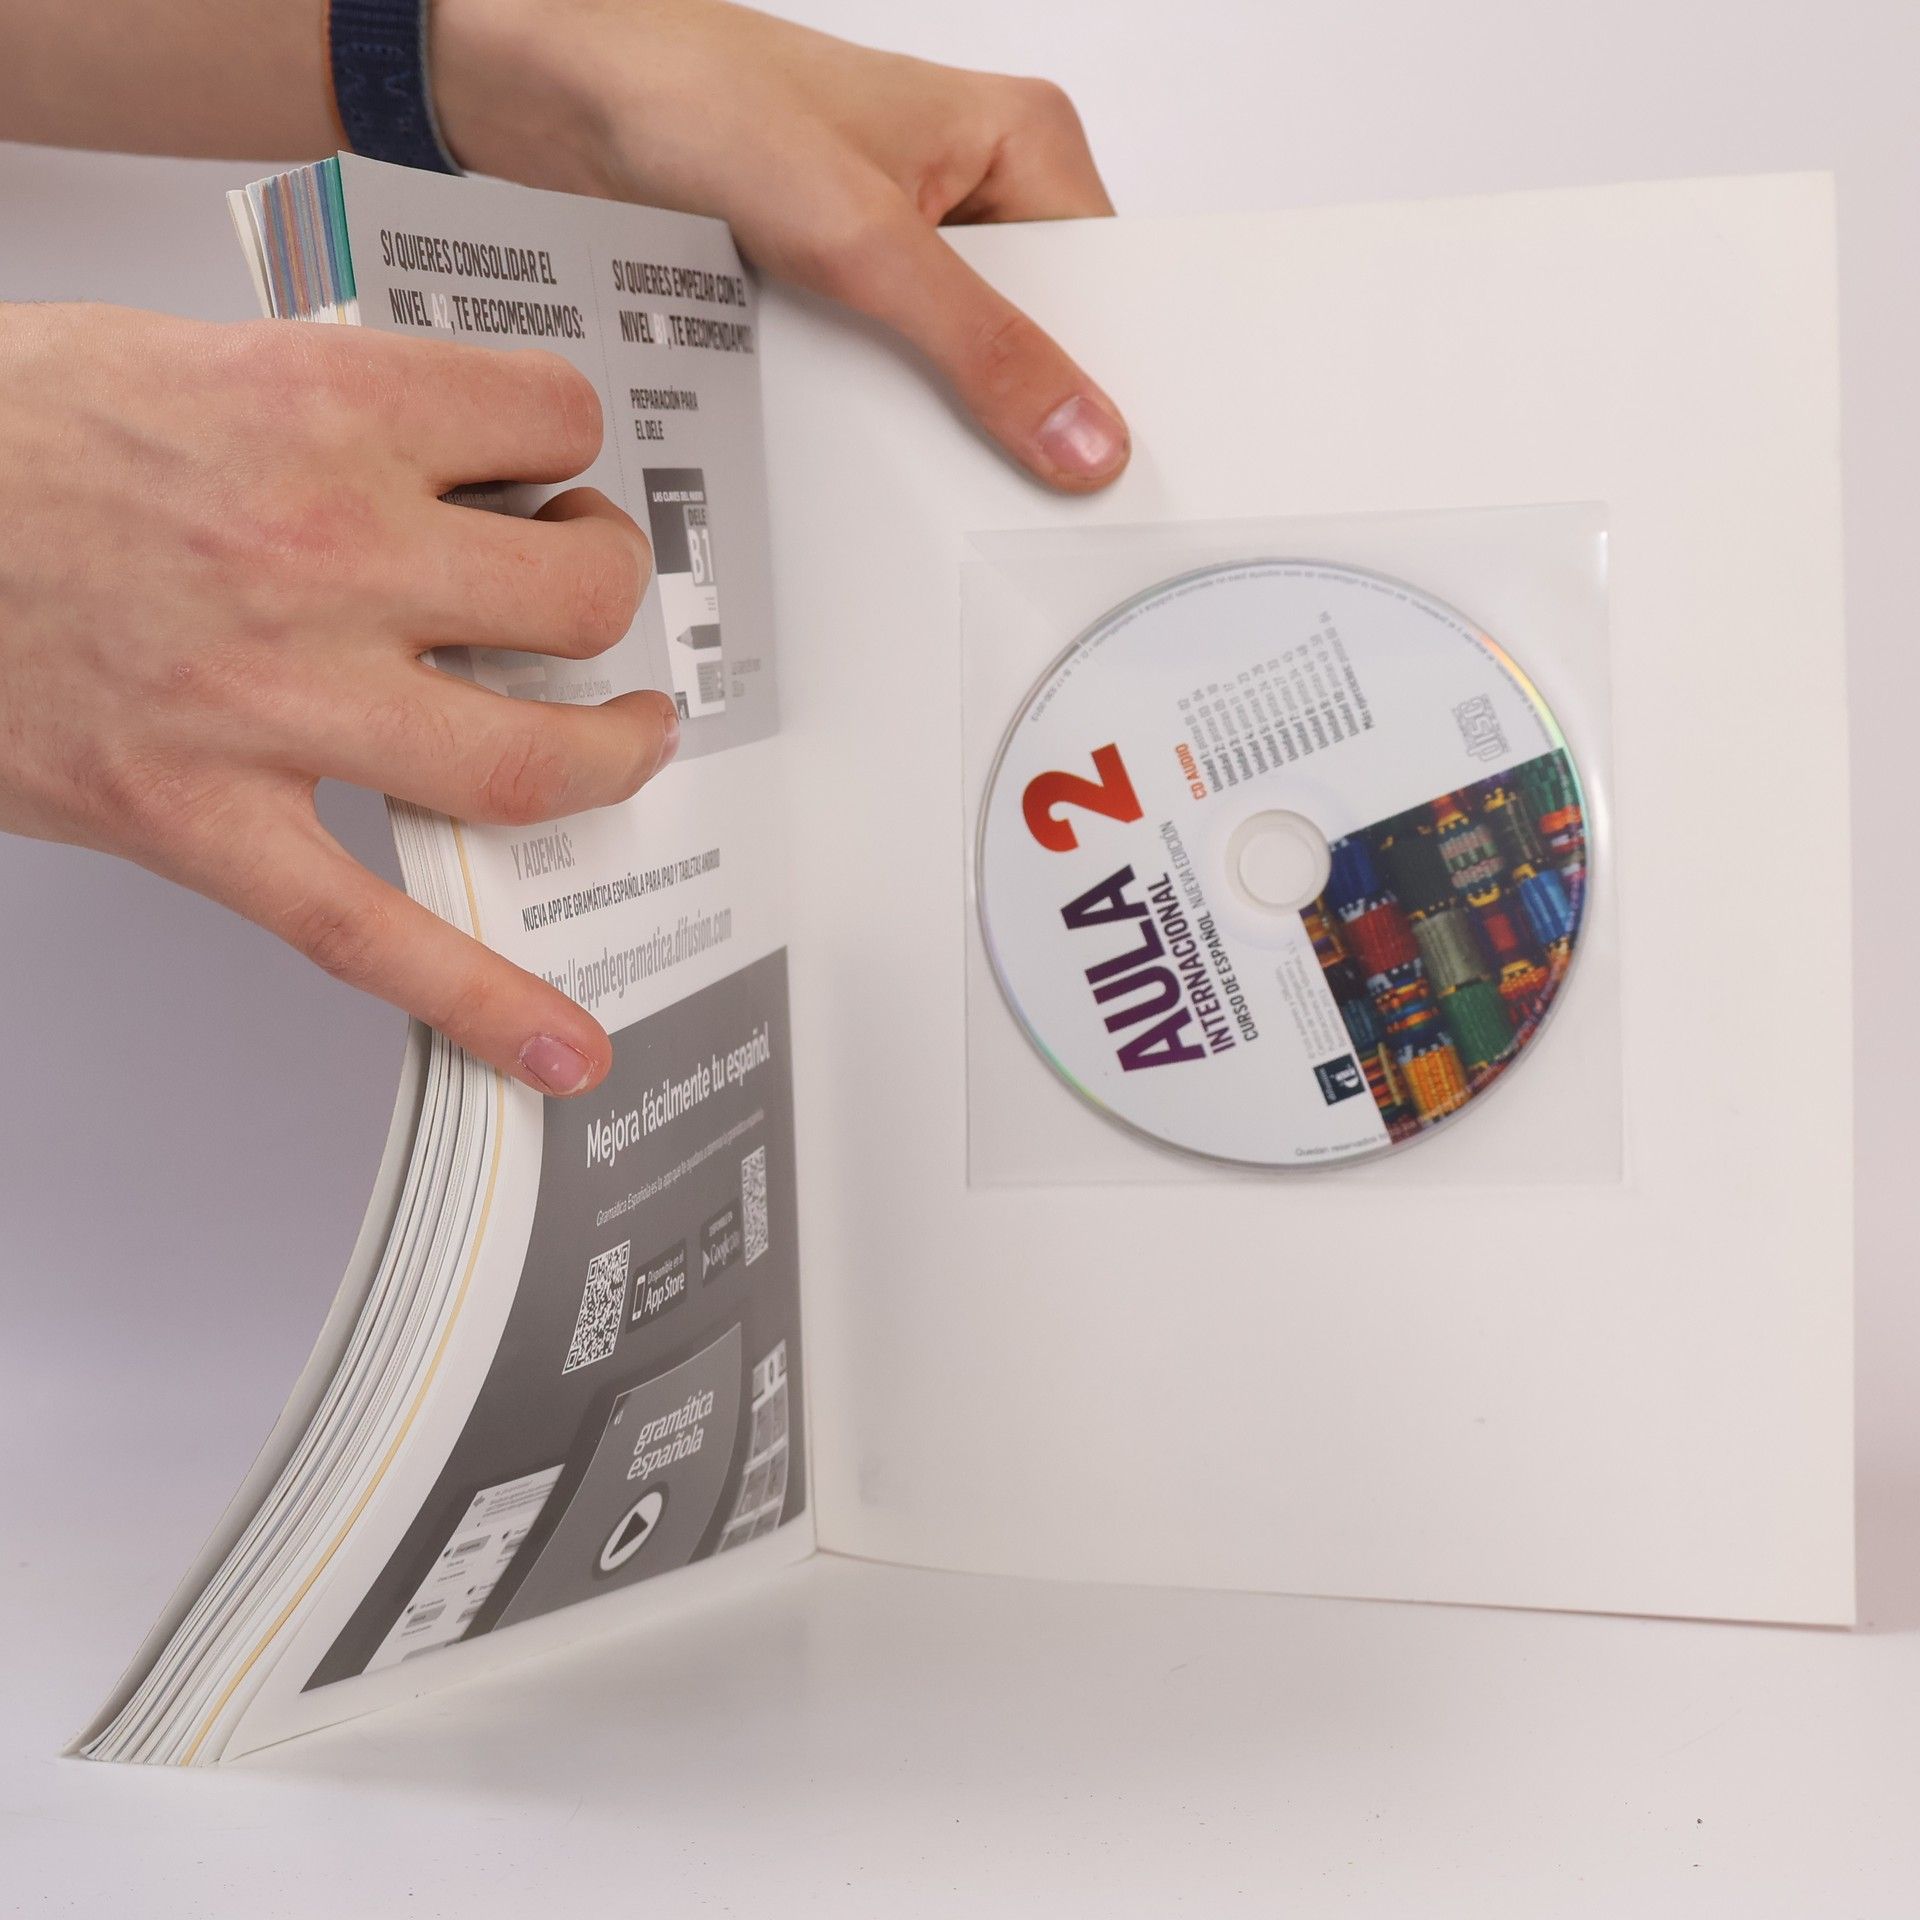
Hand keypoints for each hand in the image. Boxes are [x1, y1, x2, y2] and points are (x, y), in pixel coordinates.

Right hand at [0, 302, 670, 1094]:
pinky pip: (370, 932)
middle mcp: (317, 557)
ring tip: (626, 744)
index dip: (568, 444)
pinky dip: (477, 998)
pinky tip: (557, 1042)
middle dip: (610, 591)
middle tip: (589, 593)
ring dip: (610, 762)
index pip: (546, 417)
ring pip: (524, 763)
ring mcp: (270, 704)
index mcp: (313, 412)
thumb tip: (437, 452)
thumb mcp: (178, 355)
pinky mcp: (201, 820)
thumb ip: (324, 405)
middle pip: (574, 596)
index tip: (556, 468)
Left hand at [436, 0, 1131, 490]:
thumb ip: (980, 345)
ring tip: (912, 436)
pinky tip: (861, 425)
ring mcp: (907, 239)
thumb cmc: (702, 99)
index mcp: (1021, 142)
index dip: (1105, 383)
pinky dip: (878, 406)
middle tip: (1002, 473)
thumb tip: (1082, 437)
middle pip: (1038, 336)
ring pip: (962, 364)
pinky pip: (894, 370)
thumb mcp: (861, 239)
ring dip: (937, 412)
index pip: (1108, 290)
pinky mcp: (845, 280)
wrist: (560, 96)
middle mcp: (975, 188)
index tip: (1098, 469)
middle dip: (1014, 406)